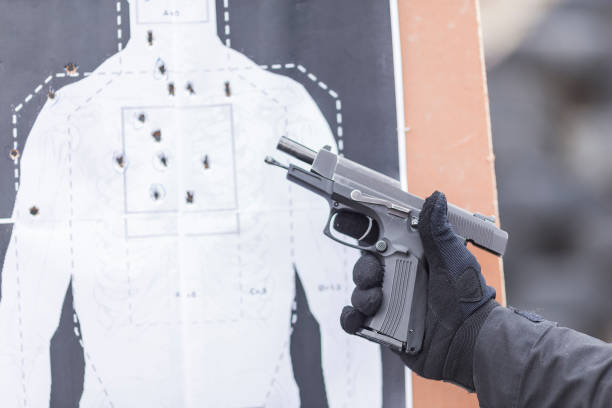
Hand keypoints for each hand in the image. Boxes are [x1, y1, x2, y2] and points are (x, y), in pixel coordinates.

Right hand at [338, 191, 497, 389]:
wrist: (471, 342)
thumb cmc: (468, 299)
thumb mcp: (453, 259)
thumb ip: (438, 230)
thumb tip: (435, 197)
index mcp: (414, 260)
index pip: (382, 242)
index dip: (364, 232)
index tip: (349, 223)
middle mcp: (400, 280)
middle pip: (365, 267)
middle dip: (363, 270)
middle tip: (373, 276)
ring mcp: (390, 305)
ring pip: (359, 293)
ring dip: (360, 294)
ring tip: (375, 301)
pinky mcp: (384, 329)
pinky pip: (356, 321)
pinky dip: (350, 318)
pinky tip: (357, 317)